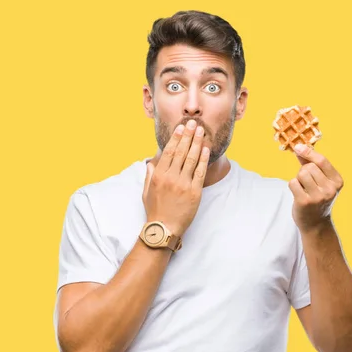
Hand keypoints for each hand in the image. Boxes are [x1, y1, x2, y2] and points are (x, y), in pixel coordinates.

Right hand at [142, 119, 210, 236]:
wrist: (164, 228)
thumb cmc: (154, 210)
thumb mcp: (146, 191)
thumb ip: (149, 175)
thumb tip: (151, 162)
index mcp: (159, 175)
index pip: (169, 152)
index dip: (176, 138)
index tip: (180, 128)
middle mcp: (171, 177)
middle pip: (182, 151)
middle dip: (188, 135)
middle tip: (193, 123)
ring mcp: (183, 184)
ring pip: (192, 159)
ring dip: (197, 143)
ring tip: (201, 132)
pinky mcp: (194, 192)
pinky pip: (200, 172)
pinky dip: (203, 159)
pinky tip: (206, 149)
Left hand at [289, 144, 343, 231]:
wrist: (315, 223)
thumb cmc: (316, 198)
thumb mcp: (320, 182)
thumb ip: (311, 164)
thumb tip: (300, 147)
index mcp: (337, 181)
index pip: (322, 161)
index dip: (309, 152)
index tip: (298, 147)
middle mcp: (330, 189)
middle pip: (309, 167)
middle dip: (303, 172)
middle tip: (307, 185)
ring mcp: (318, 196)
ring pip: (301, 174)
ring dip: (298, 179)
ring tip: (303, 189)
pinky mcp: (305, 201)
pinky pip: (293, 183)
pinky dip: (293, 186)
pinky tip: (298, 195)